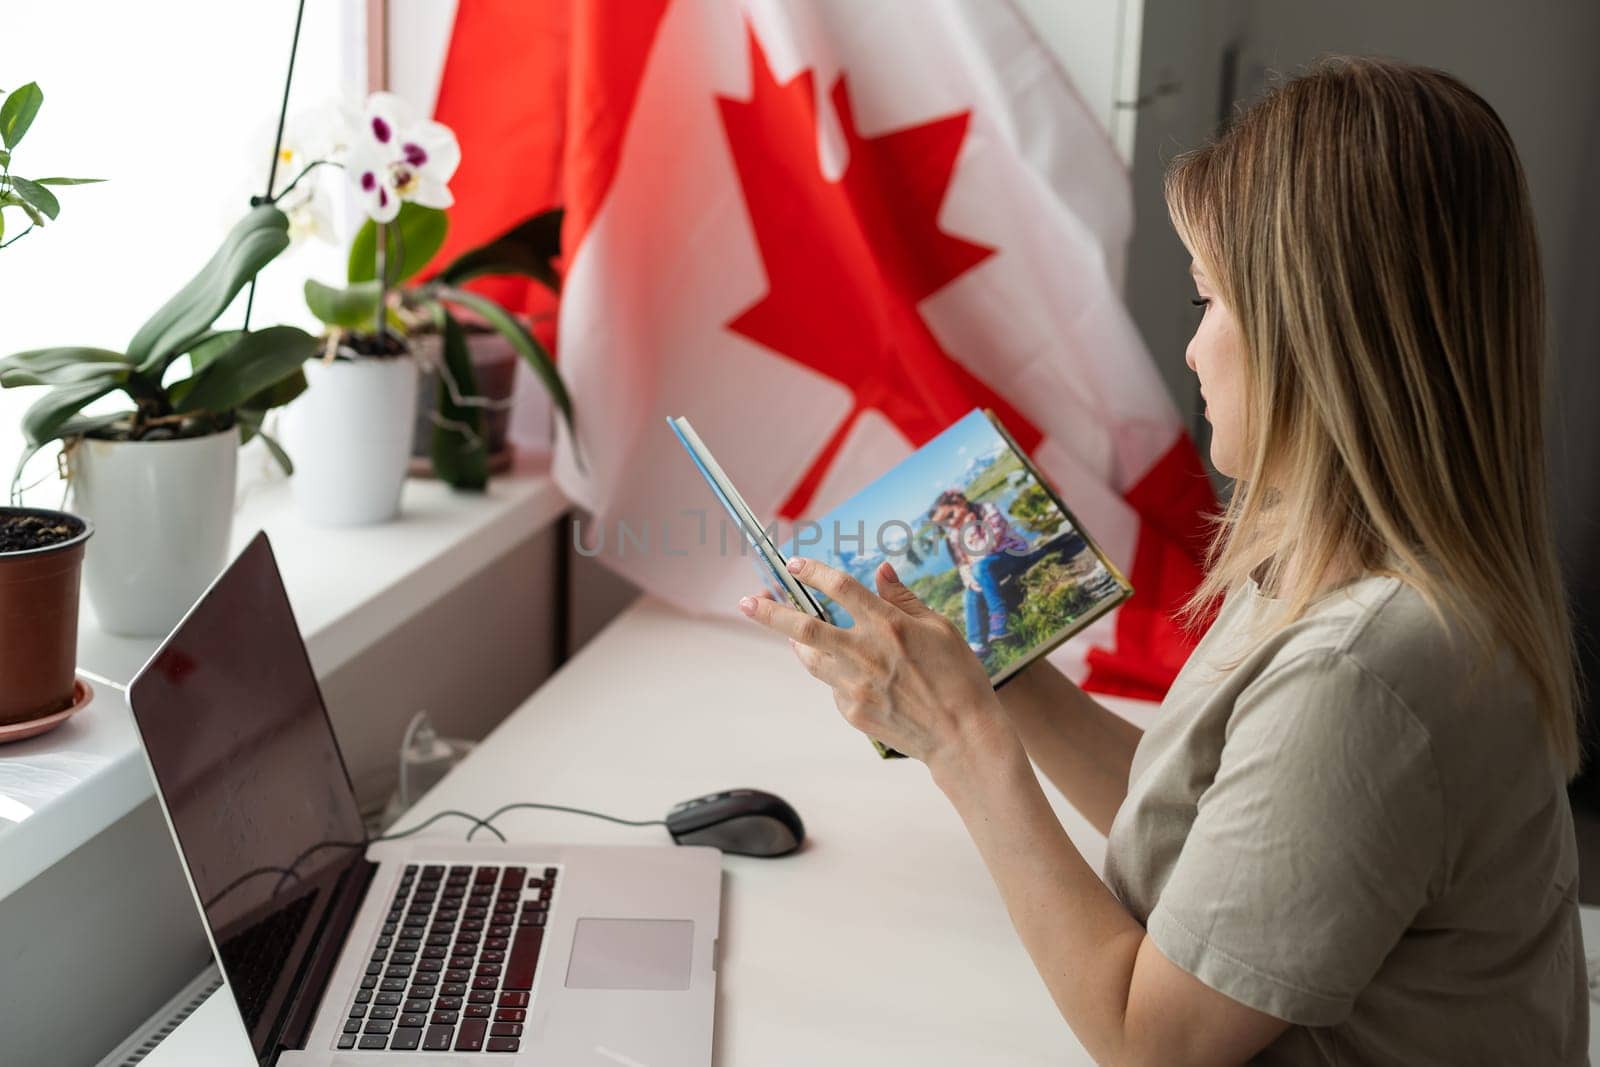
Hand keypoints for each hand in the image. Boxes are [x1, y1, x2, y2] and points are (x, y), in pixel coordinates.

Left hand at [738, 557, 1019, 775]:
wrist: (962, 736)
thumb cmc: (959, 677)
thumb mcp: (939, 627)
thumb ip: (902, 598)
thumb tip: (879, 570)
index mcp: (888, 626)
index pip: (841, 588)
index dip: (815, 573)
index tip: (795, 563)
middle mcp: (865, 654)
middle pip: (804, 627)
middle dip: (770, 612)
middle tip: (746, 602)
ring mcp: (855, 686)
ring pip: (810, 659)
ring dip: (796, 643)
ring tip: (790, 632)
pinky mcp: (852, 712)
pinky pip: (833, 686)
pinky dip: (835, 674)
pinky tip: (856, 675)